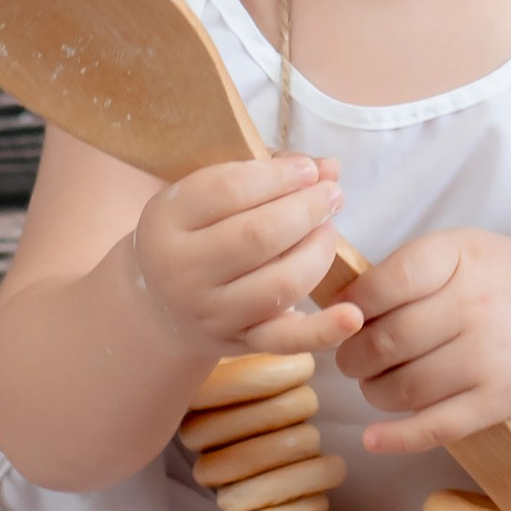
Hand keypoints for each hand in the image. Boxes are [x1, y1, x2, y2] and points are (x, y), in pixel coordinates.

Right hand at [127, 155, 362, 363]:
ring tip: (328, 229)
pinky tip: (351, 315)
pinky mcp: (240, 343)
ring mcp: (211, 313)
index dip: (279, 176)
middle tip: (332, 195)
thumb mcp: (208, 194)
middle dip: (307, 209)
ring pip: (280, 283)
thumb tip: (330, 167)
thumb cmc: (195, 232)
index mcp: (167, 220)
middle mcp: (182, 271)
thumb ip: (266, 171)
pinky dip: (322, 331)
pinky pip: (286, 341)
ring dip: (319, 250)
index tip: (310, 170)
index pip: (229, 190)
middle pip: (258, 236)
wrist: (159, 306)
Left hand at [337, 224, 510, 453]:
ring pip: (402, 387)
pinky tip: (374, 439)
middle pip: (384, 342)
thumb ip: (403, 271)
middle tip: (354, 359)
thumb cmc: (500, 282)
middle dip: (354, 357)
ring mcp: (489, 356)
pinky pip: (436, 427)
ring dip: (373, 392)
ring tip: (376, 384)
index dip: (350, 308)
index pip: (382, 286)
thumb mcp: (459, 251)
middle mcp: (475, 304)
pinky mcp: (498, 401)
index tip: (344, 319)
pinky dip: (396, 438)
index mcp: (459, 256)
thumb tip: (336, 310)